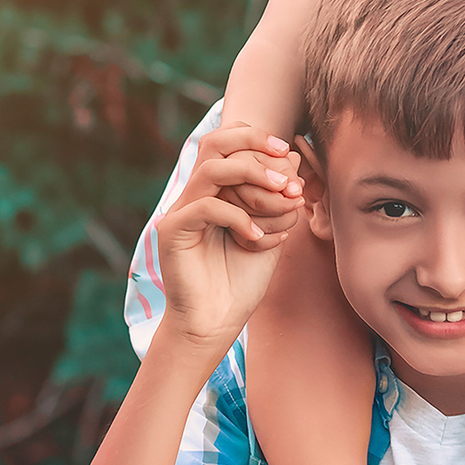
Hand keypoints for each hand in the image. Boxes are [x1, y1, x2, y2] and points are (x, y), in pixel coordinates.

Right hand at [155, 124, 300, 358]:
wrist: (215, 323)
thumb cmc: (240, 281)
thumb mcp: (270, 232)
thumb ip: (278, 196)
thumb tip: (292, 154)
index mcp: (214, 191)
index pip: (229, 143)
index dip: (258, 141)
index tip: (290, 156)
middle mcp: (194, 195)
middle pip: (215, 143)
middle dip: (255, 147)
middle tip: (287, 173)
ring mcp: (179, 211)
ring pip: (212, 169)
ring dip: (254, 176)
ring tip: (283, 195)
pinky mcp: (172, 231)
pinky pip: (207, 206)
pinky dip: (239, 217)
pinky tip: (257, 239)